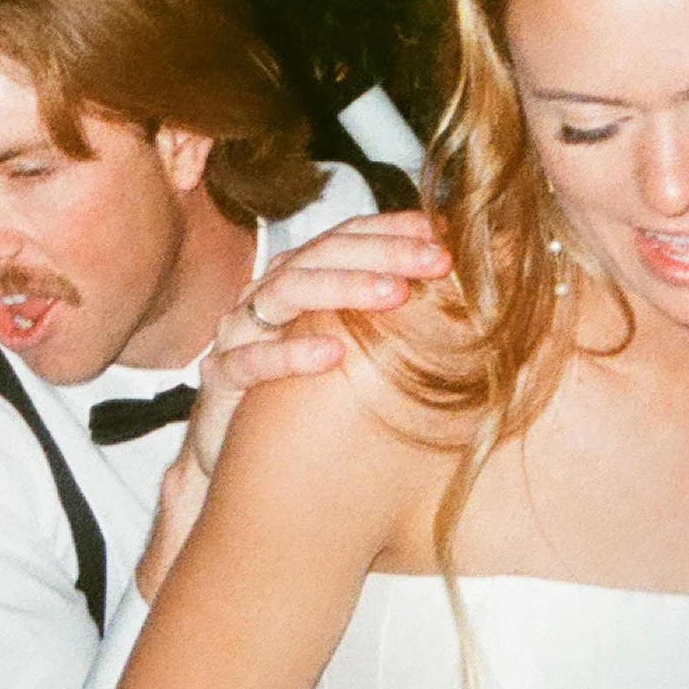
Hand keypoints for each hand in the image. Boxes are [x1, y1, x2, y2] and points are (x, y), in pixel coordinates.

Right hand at [189, 212, 448, 482]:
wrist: (239, 460)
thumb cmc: (305, 399)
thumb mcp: (352, 351)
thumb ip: (390, 319)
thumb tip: (467, 292)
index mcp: (298, 279)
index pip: (345, 236)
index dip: (392, 229)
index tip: (443, 233)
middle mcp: (265, 295)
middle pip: (320, 254)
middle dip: (382, 252)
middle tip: (437, 260)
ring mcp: (238, 333)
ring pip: (284, 292)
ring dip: (343, 287)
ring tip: (396, 295)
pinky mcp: (220, 377)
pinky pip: (250, 359)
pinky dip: (290, 353)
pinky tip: (332, 355)